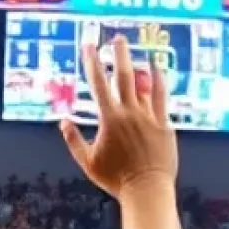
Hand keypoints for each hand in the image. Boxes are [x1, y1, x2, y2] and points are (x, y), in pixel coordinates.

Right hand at [59, 36, 177, 195]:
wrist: (147, 190)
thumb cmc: (116, 180)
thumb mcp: (87, 162)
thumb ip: (73, 140)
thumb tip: (63, 121)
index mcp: (109, 119)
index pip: (98, 84)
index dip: (92, 62)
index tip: (88, 45)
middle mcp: (129, 113)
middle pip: (123, 76)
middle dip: (119, 54)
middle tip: (117, 38)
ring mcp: (149, 117)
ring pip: (144, 85)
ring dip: (140, 65)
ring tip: (139, 50)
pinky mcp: (164, 125)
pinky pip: (162, 98)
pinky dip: (160, 82)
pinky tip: (158, 70)